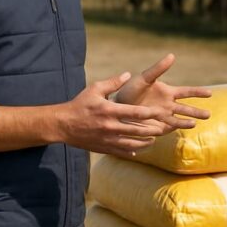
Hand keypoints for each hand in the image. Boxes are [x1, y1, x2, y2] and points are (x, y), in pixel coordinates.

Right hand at [58, 72, 173, 157]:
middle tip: (163, 128)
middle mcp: (110, 126)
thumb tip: (128, 74)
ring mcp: (107, 139)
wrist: (62, 124)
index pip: (135, 113)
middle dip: (152, 130)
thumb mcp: (94, 89)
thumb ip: (113, 83)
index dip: (150, 113)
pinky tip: (138, 150)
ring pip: (131, 144)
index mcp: (109, 110)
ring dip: (144, 143)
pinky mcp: (102, 147)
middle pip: (136, 130)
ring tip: (154, 140)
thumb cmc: (79, 104)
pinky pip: (120, 151)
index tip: (161, 112)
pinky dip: (131, 151)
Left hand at [113, 54, 211, 132]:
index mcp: (168, 92)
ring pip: (178, 120)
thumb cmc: (130, 89)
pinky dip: (173, 129)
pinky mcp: (155, 126)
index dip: (198, 92)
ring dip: (187, 122)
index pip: (187, 92)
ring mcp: (162, 117)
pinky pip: (167, 129)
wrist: (117, 105)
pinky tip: (178, 130)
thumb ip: (158, 69)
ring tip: (195, 124)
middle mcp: (168, 105)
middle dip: (197, 112)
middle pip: (186, 109)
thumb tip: (172, 55)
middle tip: (209, 115)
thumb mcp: (145, 78)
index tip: (210, 93)